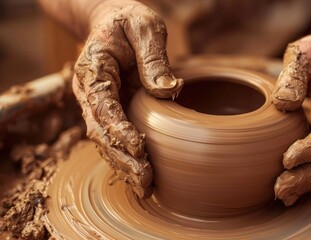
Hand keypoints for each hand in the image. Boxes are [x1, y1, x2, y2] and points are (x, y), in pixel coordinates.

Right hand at [72, 0, 182, 197]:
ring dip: (123, 164)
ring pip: (105, 140)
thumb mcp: (144, 27)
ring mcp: (97, 103)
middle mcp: (90, 91)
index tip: (139, 147)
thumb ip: (153, 58)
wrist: (112, 20)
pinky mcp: (110, 109)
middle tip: (145, 179)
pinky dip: (125, 156)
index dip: (119, 129)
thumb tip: (168, 91)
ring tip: (145, 186)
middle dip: (121, 158)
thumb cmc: (128, 20)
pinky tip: (141, 174)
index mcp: (93, 69)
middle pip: (100, 131)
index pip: (103, 106)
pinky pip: (114, 136)